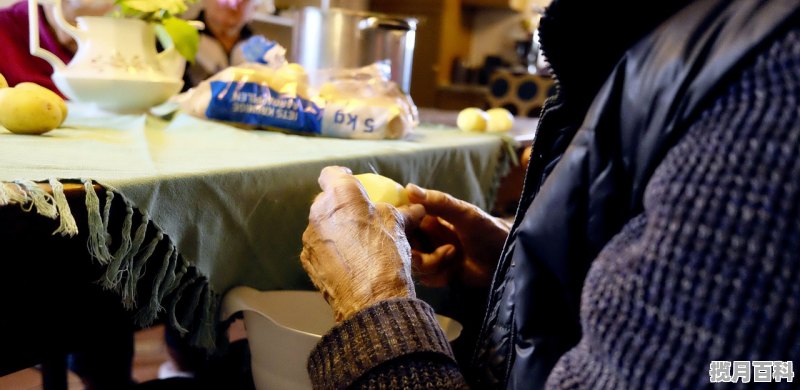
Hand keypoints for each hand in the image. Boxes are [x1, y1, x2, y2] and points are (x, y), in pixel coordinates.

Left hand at [301, 166, 424, 321]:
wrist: (371, 299)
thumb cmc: (387, 254)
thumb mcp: (400, 227)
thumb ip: (404, 212)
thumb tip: (416, 208)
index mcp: (342, 195)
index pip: (332, 174)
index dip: (342, 176)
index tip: (353, 183)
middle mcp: (319, 211)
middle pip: (326, 201)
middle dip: (340, 207)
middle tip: (359, 218)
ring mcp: (310, 237)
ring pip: (321, 225)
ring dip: (335, 230)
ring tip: (355, 245)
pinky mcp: (307, 259)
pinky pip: (319, 247)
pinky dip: (330, 251)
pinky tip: (348, 262)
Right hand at [405, 184, 510, 287]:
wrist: (508, 258)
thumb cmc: (489, 229)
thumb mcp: (465, 214)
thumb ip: (439, 201)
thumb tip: (408, 188)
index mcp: (428, 217)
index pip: (401, 220)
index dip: (401, 227)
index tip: (409, 231)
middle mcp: (425, 236)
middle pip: (403, 246)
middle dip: (416, 251)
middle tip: (443, 249)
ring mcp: (430, 255)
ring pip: (412, 263)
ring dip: (431, 263)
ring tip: (453, 256)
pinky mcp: (437, 274)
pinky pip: (424, 278)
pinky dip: (438, 276)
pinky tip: (454, 271)